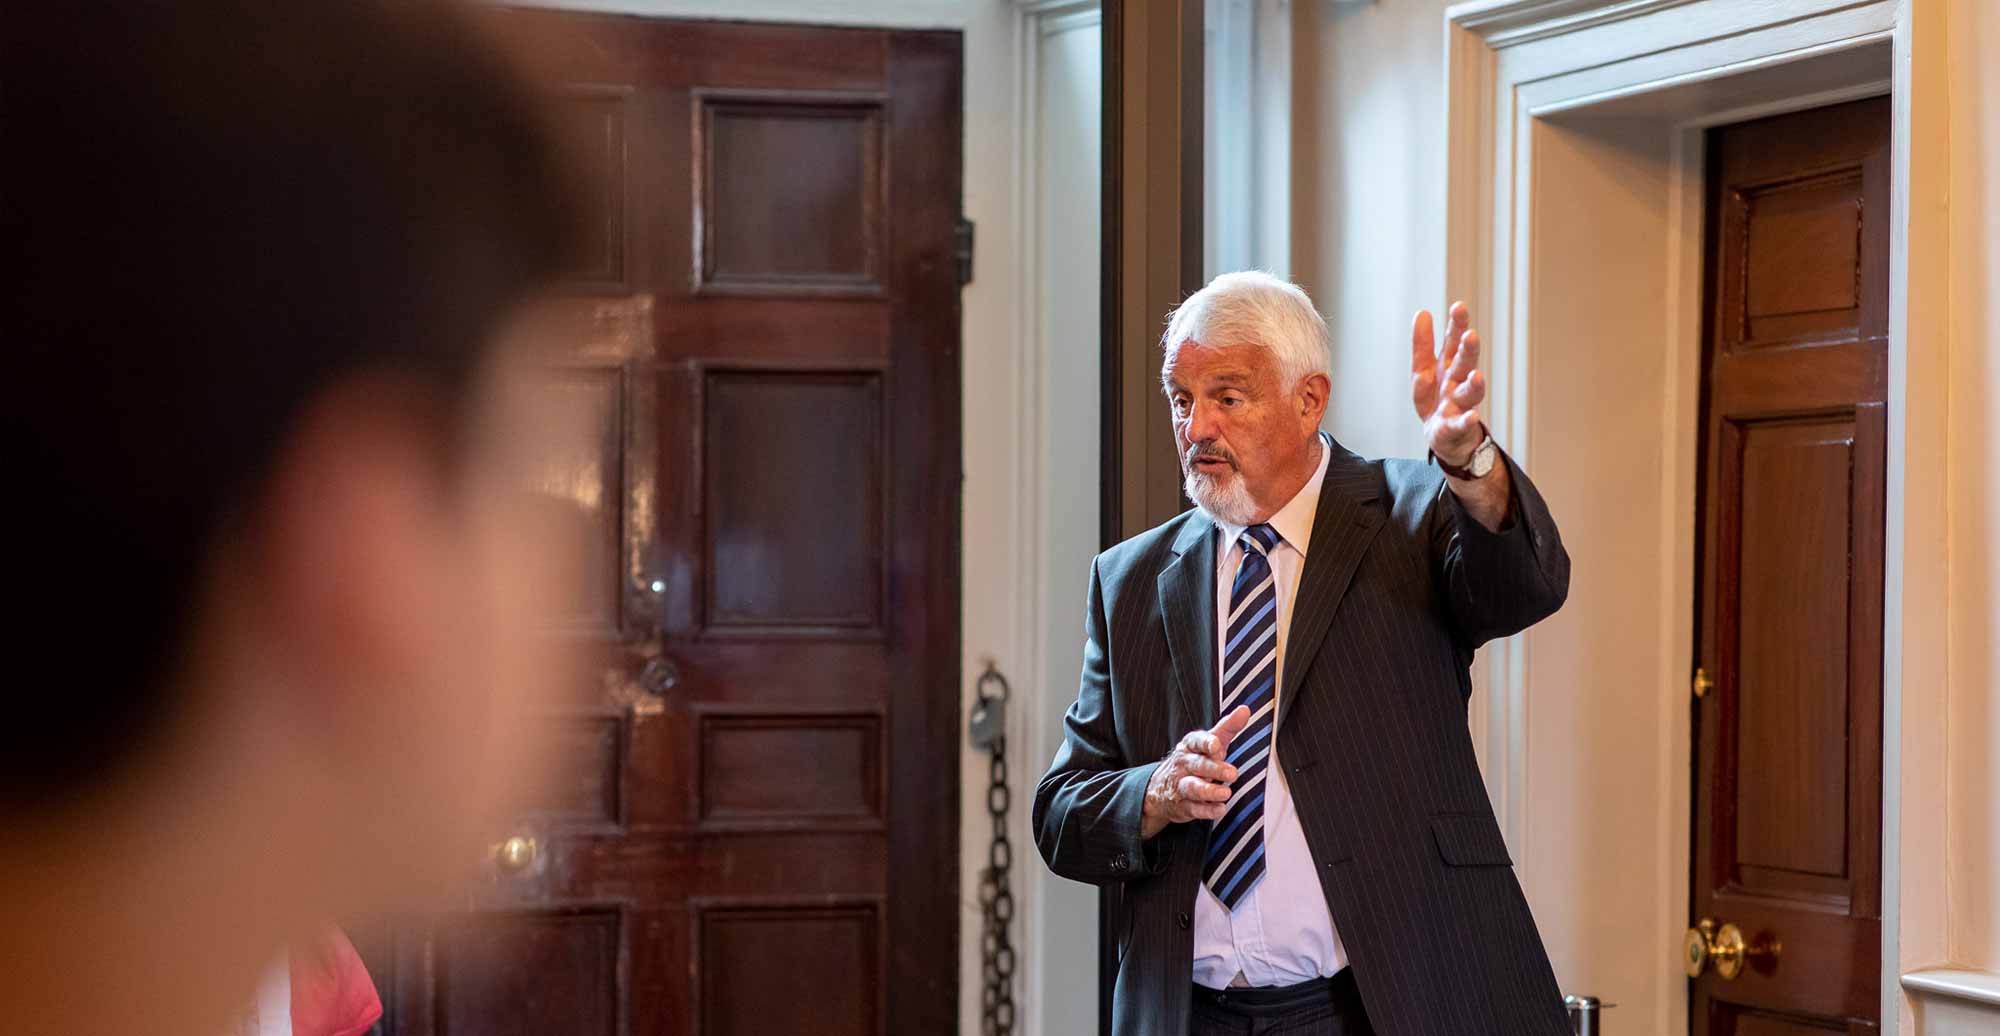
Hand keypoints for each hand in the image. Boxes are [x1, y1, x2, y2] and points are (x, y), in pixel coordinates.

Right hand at [1140, 706, 1250, 838]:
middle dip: (1214, 769)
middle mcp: (1183, 765)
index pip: (1196, 741)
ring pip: (1193, 788)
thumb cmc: (1195, 760)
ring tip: (1226, 793)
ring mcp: (1181, 786)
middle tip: (1232, 774)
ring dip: (1209, 791)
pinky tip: (1220, 809)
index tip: (1216, 746)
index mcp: (1189, 746)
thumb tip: (1245, 709)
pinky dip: (1207, 811)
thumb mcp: (1209, 743)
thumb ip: (1227, 727)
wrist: (1162, 788)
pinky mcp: (1183, 806)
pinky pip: (1194, 809)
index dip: (1206, 743)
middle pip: (1197, 765)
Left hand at [1411, 301, 1485, 467]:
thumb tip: (1422, 312)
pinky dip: (1466, 421)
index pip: (1453, 342)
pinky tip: (1471, 417)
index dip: (1456, 325)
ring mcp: (1459, 404)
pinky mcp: (1456, 426)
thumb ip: (1422, 343)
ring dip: (1473, 384)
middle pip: (1464, 364)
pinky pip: (1461, 423)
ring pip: (1468, 392)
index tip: (1459, 306)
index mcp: (1448, 365)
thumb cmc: (1436, 398)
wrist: (1445, 436)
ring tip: (1476, 375)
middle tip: (1471, 335)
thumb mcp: (1424, 368)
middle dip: (1468, 350)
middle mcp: (1457, 382)